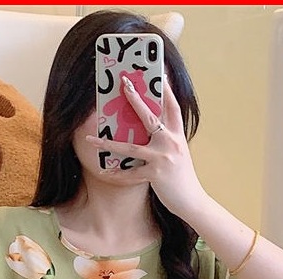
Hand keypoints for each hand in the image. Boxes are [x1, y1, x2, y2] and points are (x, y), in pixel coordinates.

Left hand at [86, 76, 207, 220]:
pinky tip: (104, 172)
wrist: (191, 201)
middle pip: (150, 117)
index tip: (160, 73)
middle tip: (123, 83)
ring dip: (108, 143)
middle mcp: (171, 142)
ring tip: (91, 139)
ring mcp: (162, 158)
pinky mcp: (156, 174)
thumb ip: (166, 141)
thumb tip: (150, 130)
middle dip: (136, 98)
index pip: (172, 107)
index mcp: (177, 135)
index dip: (167, 90)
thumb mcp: (178, 154)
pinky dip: (117, 174)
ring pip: (131, 147)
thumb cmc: (182, 178)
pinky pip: (131, 173)